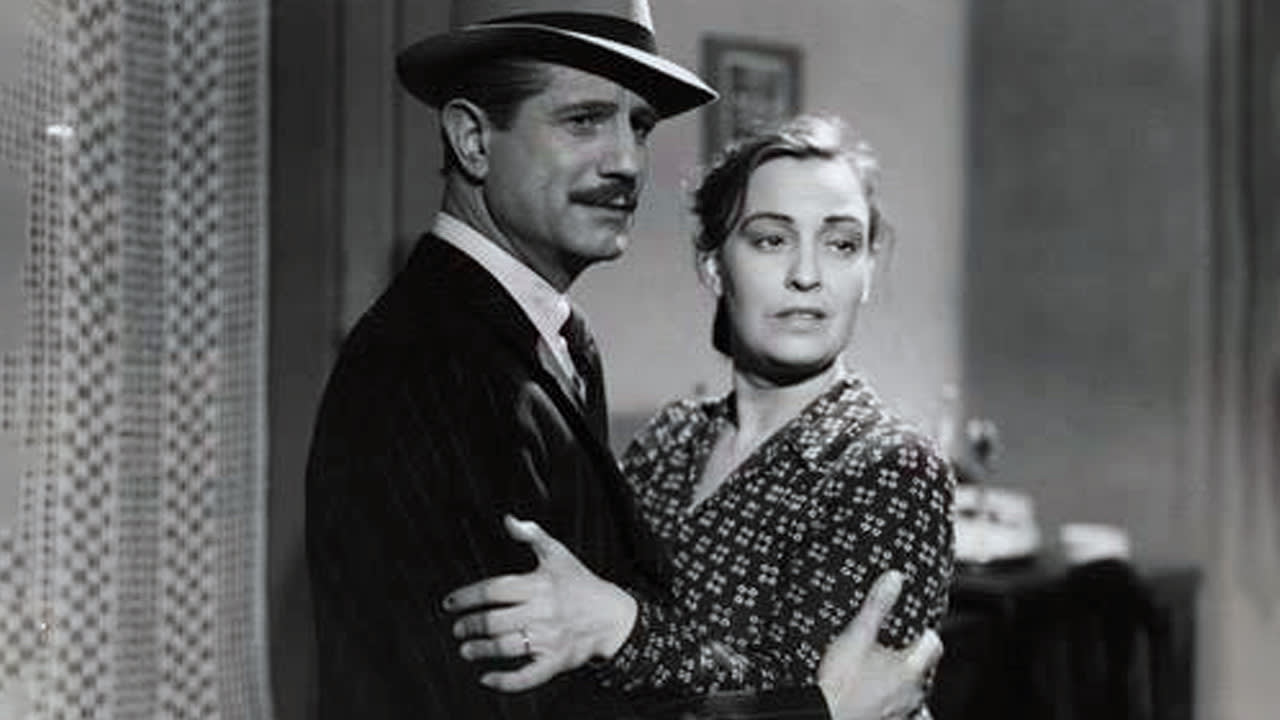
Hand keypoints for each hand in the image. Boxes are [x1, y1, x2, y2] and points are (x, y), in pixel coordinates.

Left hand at [443, 515, 637, 690]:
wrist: (612, 616)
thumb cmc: (581, 584)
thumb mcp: (559, 554)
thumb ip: (533, 535)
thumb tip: (509, 520)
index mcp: (538, 585)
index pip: (493, 590)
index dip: (466, 597)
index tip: (449, 603)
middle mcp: (541, 612)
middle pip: (493, 621)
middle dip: (469, 626)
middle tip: (458, 629)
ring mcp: (548, 639)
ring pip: (504, 647)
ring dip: (480, 650)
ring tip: (466, 649)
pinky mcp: (555, 661)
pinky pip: (526, 676)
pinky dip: (504, 682)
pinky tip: (487, 679)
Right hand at [817, 571, 943, 719]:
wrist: (827, 716)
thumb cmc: (841, 683)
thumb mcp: (857, 635)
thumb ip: (877, 607)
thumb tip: (894, 580)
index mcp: (909, 667)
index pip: (933, 644)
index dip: (925, 633)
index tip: (918, 628)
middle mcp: (912, 692)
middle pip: (921, 668)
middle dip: (908, 657)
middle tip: (890, 647)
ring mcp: (902, 711)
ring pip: (911, 691)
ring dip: (900, 681)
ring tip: (880, 672)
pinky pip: (899, 709)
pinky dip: (891, 701)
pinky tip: (875, 696)